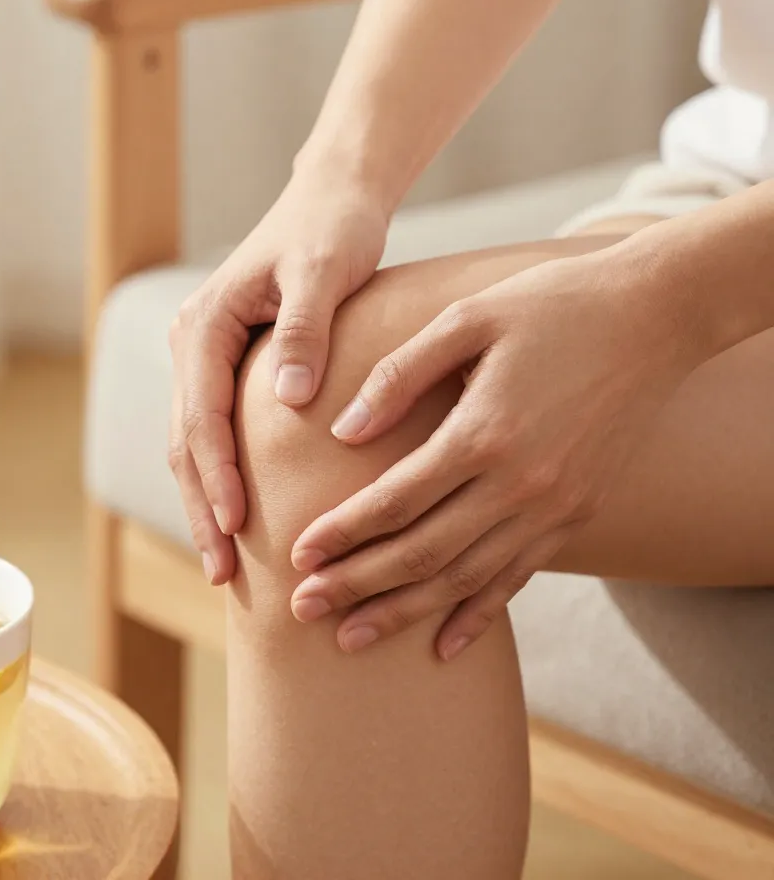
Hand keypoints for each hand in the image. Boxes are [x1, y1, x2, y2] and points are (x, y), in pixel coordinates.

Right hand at [169, 160, 390, 583]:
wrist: (332, 197)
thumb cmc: (331, 228)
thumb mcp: (325, 269)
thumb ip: (308, 331)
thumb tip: (294, 401)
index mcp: (206, 324)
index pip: (202, 414)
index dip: (217, 475)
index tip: (237, 526)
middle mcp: (193, 343)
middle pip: (186, 441)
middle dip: (202, 508)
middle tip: (222, 573)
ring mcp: (205, 358)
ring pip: (192, 444)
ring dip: (206, 503)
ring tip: (224, 564)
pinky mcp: (226, 368)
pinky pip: (213, 433)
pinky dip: (221, 479)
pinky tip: (240, 520)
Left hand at [288, 249, 700, 656]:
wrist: (655, 316)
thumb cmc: (549, 306)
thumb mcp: (466, 318)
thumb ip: (399, 375)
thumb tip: (342, 432)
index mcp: (486, 431)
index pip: (395, 500)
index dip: (343, 532)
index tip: (298, 555)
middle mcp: (522, 483)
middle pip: (423, 552)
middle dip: (357, 585)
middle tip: (303, 608)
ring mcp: (554, 506)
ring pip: (465, 578)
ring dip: (404, 612)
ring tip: (350, 639)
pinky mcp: (577, 513)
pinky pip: (518, 578)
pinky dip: (477, 615)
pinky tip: (442, 646)